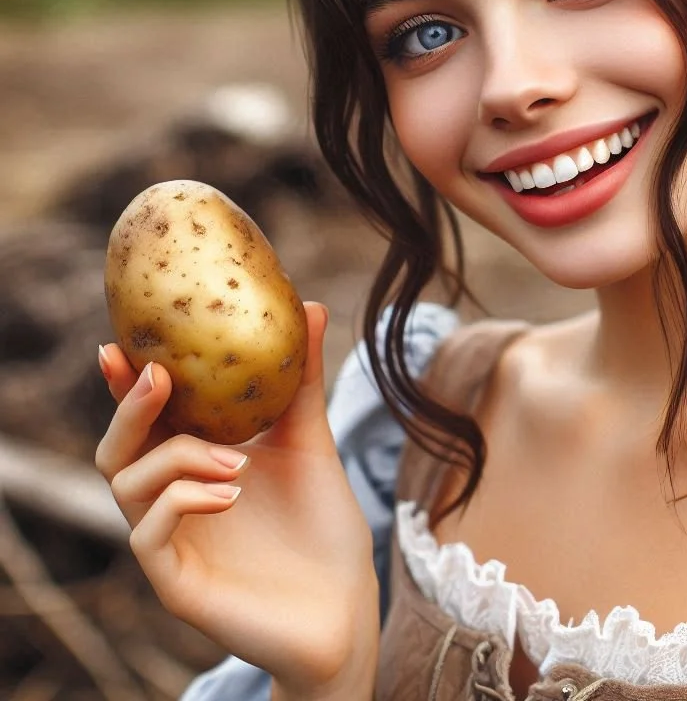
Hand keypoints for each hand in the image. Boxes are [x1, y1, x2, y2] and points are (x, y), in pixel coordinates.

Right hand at [95, 303, 379, 693]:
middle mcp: (172, 501)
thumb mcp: (310, 440)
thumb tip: (315, 306)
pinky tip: (230, 491)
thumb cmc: (322, 523)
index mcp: (195, 465)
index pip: (148, 419)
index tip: (120, 342)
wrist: (346, 601)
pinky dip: (183, 500)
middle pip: (117, 449)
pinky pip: (149, 535)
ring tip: (237, 458)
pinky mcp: (176, 584)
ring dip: (176, 456)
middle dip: (129, 408)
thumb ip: (302, 378)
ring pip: (128, 485)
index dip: (126, 382)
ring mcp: (170, 544)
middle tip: (159, 376)